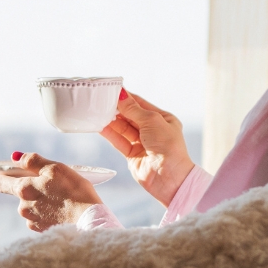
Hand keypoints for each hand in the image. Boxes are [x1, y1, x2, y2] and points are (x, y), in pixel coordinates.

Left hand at [0, 151, 101, 231]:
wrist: (89, 220)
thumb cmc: (74, 191)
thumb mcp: (55, 168)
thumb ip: (32, 160)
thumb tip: (15, 157)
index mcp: (23, 189)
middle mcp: (23, 207)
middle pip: (19, 193)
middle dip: (29, 187)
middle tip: (48, 184)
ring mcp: (32, 220)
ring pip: (31, 205)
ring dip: (40, 200)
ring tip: (60, 197)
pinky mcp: (42, 230)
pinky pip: (39, 217)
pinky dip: (47, 212)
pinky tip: (60, 210)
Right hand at [99, 90, 194, 205]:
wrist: (169, 178)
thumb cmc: (168, 146)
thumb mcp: (152, 121)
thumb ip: (134, 109)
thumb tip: (121, 95)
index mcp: (162, 119)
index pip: (141, 104)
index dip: (127, 97)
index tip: (112, 90)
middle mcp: (152, 130)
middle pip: (130, 116)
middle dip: (117, 109)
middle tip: (101, 100)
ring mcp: (142, 143)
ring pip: (123, 129)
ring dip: (111, 121)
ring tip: (98, 112)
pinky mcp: (132, 155)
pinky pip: (119, 141)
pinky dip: (110, 134)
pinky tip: (100, 126)